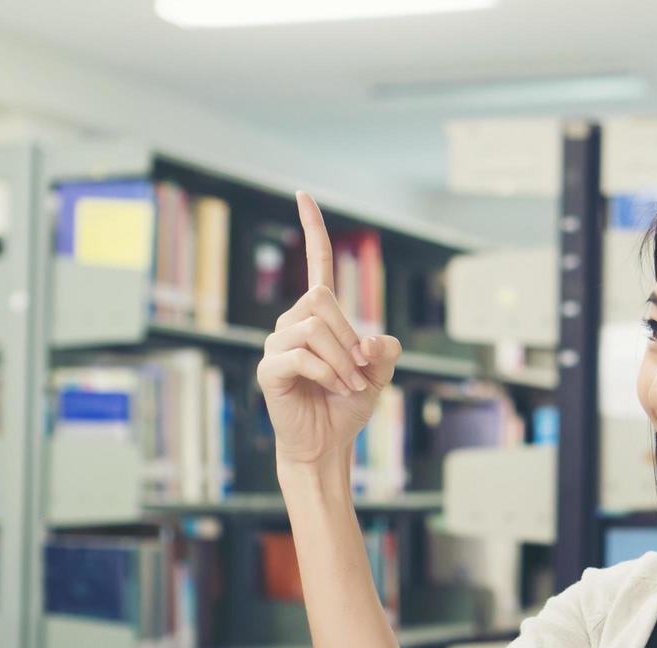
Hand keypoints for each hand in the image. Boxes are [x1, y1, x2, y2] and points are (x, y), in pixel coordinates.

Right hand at [257, 191, 401, 467]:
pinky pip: (302, 355)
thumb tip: (372, 340)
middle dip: (349, 335)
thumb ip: (386, 351)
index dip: (313, 230)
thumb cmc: (348, 404)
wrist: (328, 443)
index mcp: (319, 316)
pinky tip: (332, 388)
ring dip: (341, 360)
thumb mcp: (380, 374)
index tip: (304, 195)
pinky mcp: (270, 368)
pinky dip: (327, 373)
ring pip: (314, 328)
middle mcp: (293, 322)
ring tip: (348, 385)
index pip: (316, 264)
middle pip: (321, 299)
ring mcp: (277, 344)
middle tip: (360, 370)